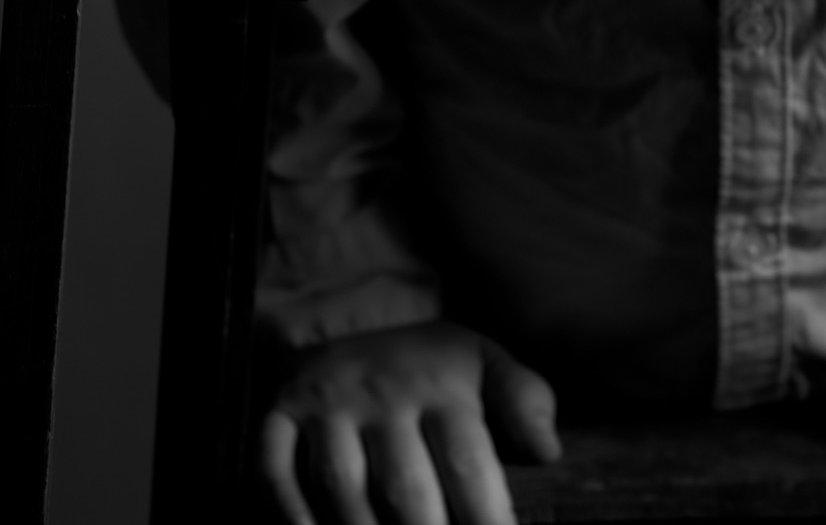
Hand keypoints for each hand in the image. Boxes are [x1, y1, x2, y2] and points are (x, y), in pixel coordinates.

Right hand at [258, 319, 559, 524]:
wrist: (345, 324)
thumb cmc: (429, 369)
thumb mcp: (483, 364)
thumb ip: (524, 399)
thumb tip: (548, 451)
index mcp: (442, 383)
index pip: (469, 463)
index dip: (487, 518)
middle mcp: (383, 392)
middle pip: (407, 489)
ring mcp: (328, 404)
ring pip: (343, 489)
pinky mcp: (279, 416)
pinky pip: (275, 474)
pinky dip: (291, 516)